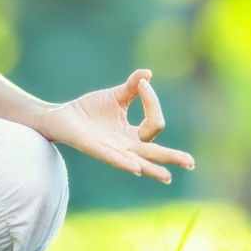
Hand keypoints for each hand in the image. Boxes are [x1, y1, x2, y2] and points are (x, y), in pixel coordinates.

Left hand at [39, 69, 194, 182]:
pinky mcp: (95, 149)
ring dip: (151, 169)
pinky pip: (113, 158)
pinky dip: (124, 162)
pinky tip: (135, 168)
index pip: (154, 123)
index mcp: (132, 135)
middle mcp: (125, 146)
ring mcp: (112, 150)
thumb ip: (132, 87)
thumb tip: (148, 74)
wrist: (59, 116)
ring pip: (137, 162)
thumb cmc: (88, 110)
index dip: (152, 101)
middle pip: (154, 153)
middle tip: (191, 163)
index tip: (142, 83)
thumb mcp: (115, 96)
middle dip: (173, 158)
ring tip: (167, 177)